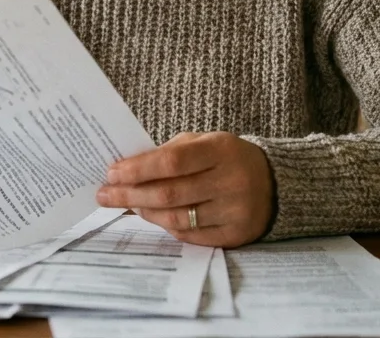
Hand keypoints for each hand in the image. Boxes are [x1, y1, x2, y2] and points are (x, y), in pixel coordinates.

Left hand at [97, 132, 275, 247]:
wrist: (275, 183)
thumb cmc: (227, 158)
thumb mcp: (204, 143)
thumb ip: (168, 153)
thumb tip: (125, 170)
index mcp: (221, 150)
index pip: (172, 161)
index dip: (138, 169)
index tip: (111, 173)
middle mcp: (231, 182)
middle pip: (170, 194)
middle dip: (131, 195)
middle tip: (104, 195)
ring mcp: (234, 211)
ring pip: (177, 218)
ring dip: (145, 212)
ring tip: (127, 205)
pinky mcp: (235, 235)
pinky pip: (190, 236)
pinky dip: (166, 226)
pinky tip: (152, 217)